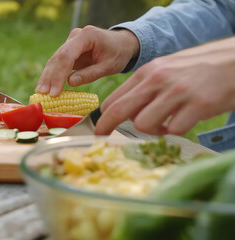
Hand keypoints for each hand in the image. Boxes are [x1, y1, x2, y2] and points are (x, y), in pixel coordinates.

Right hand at [35, 26, 138, 95]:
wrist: (122, 43)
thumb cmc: (118, 53)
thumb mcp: (109, 66)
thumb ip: (90, 74)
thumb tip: (70, 82)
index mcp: (86, 36)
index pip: (67, 55)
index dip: (59, 74)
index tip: (54, 91)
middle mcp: (75, 36)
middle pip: (57, 57)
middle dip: (49, 77)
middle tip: (42, 94)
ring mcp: (70, 42)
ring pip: (54, 60)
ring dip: (47, 77)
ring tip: (40, 93)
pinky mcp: (69, 50)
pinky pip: (58, 63)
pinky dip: (52, 76)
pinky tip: (46, 87)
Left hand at [96, 36, 234, 135]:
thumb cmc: (197, 68)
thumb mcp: (165, 69)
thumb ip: (144, 87)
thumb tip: (123, 111)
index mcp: (147, 72)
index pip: (114, 98)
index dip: (103, 117)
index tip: (99, 129)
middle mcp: (158, 80)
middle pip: (120, 110)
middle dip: (107, 126)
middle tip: (103, 137)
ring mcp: (178, 92)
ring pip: (144, 124)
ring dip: (151, 130)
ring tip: (164, 125)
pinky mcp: (199, 105)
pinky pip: (174, 130)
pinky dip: (175, 131)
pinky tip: (183, 121)